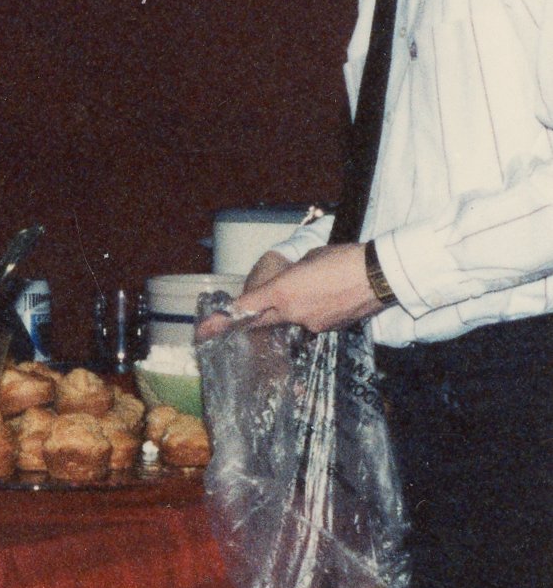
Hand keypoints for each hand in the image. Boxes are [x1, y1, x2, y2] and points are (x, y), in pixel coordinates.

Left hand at [198, 245, 385, 338]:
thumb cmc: (345, 257)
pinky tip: (327, 299)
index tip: (205, 329)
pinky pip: (311, 322)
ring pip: (289, 321)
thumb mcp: (309, 259)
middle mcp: (293, 313)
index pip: (246, 308)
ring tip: (312, 292)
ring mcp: (312, 324)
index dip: (224, 319)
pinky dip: (312, 313)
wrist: (383, 274)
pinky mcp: (330, 330)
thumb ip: (290, 275)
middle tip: (241, 320)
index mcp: (283, 292)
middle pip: (263, 319)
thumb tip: (288, 283)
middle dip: (253, 318)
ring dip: (290, 311)